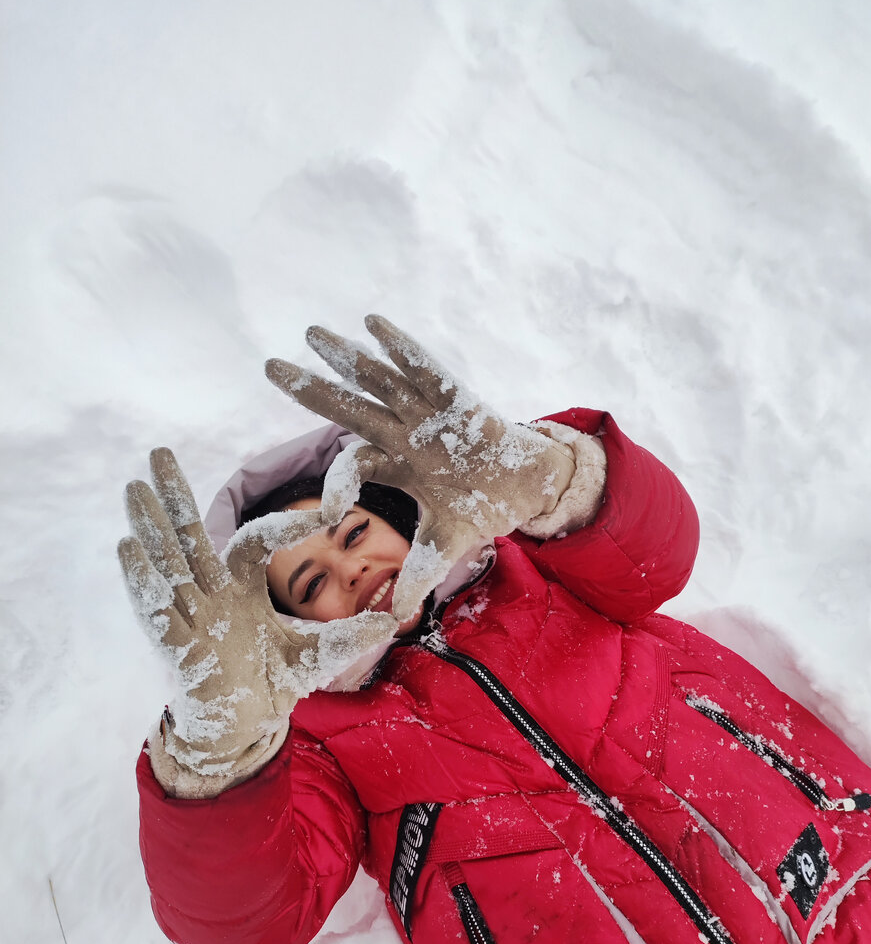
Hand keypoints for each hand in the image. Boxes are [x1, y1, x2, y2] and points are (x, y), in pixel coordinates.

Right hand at [118, 448, 397, 794]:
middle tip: (159, 451)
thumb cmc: (273, 684)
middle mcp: (211, 594)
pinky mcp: (177, 646)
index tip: (330, 509)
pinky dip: (141, 580)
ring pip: (166, 563)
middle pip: (190, 536)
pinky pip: (155, 610)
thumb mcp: (317, 656)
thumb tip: (392, 620)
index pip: (257, 541)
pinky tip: (128, 547)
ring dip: (149, 526)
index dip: (285, 525)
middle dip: (173, 496)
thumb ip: (348, 636)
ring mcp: (190, 617)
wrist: (247, 728)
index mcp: (241, 588)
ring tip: (133, 486)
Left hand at [265, 316, 575, 621]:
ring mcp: (427, 413)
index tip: (328, 517)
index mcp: (394, 464)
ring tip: (311, 333)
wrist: (528, 487)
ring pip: (379, 380)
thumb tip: (395, 619)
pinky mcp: (457, 400)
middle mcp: (402, 433)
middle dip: (310, 387)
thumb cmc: (479, 509)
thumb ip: (417, 575)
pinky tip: (373, 324)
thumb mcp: (443, 548)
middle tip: (270, 366)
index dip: (337, 485)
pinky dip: (402, 348)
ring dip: (346, 356)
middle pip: (348, 407)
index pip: (352, 464)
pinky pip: (426, 370)